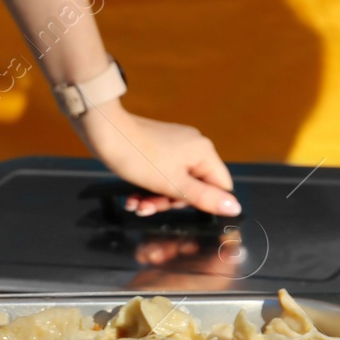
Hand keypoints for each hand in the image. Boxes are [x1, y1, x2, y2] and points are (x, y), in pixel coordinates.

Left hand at [73, 101, 240, 217]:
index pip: (220, 186)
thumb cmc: (137, 155)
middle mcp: (193, 147)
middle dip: (169, 202)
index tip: (178, 207)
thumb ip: (204, 197)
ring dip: (154, 198)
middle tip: (148, 207)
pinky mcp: (157, 148)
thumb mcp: (172, 184)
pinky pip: (159, 174)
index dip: (202, 202)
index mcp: (204, 153)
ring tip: (136, 204)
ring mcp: (175, 146)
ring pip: (173, 183)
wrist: (105, 132)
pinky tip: (132, 197)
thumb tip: (234, 207)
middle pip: (193, 187)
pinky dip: (147, 187)